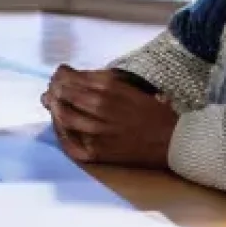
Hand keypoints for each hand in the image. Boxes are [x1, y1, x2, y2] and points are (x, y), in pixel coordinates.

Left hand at [40, 65, 177, 167]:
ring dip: (54, 109)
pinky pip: (70, 142)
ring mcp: (97, 130)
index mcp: (109, 87)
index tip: (59, 76)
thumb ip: (99, 80)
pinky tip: (60, 126)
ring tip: (52, 105)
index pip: (70, 78)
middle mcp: (100, 106)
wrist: (174, 141)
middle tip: (51, 91)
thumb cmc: (151, 111)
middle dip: (54, 91)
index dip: (60, 76)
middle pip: (64, 95)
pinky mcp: (97, 151)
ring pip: (64, 116)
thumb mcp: (127, 86)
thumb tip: (71, 75)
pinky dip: (61, 133)